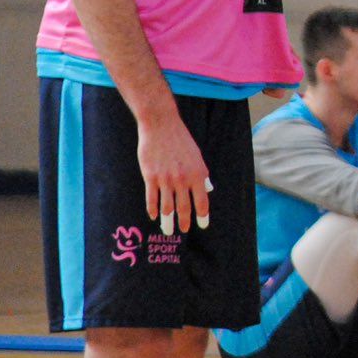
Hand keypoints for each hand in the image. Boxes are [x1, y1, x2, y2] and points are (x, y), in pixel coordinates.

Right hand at [137, 111, 211, 234]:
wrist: (161, 126)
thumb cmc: (181, 140)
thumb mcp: (197, 156)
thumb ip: (202, 175)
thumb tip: (208, 190)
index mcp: (197, 174)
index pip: (202, 201)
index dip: (202, 216)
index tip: (202, 225)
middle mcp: (182, 179)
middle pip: (184, 207)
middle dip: (184, 222)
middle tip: (183, 231)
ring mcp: (165, 179)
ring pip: (167, 207)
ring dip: (167, 221)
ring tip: (167, 229)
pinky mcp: (150, 176)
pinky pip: (151, 198)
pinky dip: (152, 209)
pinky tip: (153, 215)